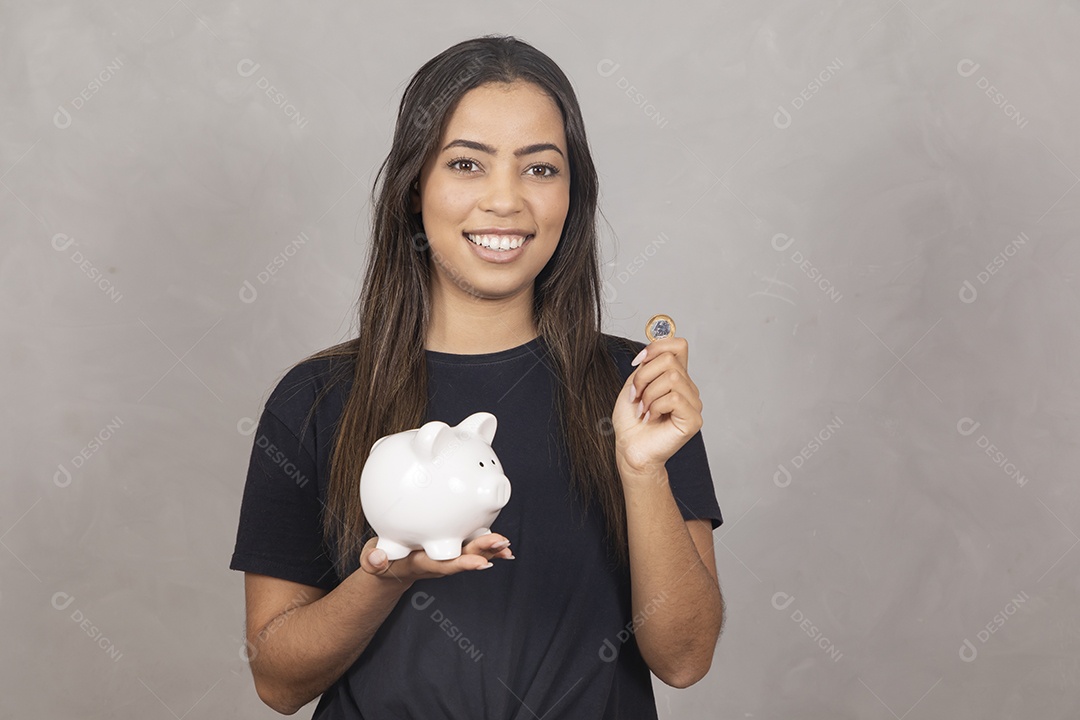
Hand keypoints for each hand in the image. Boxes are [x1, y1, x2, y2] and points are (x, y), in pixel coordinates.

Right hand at [359, 533, 513, 584]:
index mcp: (420, 564)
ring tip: (507, 546)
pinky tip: (504, 546)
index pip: (444, 564)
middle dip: (483, 552)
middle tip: (502, 544)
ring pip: (469, 552)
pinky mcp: (449, 549)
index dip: (463, 563)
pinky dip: (487, 548)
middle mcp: (437, 562)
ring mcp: (444, 556)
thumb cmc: (382, 561)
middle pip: (462, 557)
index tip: (481, 563)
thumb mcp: (373, 561)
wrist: (389, 569)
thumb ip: (374, 560)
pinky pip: (470, 548)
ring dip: (489, 550)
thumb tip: (376, 559)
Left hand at [612, 336, 703, 477]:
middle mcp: (688, 387)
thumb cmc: (631, 420)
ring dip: (649, 394)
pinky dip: (656, 407)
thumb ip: (648, 363)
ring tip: (644, 410)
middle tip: (636, 397)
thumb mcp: (635, 383)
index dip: (656, 347)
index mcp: (676, 376)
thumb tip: (657, 344)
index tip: (637, 362)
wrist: (629, 447)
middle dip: (643, 377)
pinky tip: (652, 418)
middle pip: (669, 361)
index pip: (678, 345)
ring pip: (672, 378)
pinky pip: (675, 398)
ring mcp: (694, 403)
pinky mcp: (693, 420)